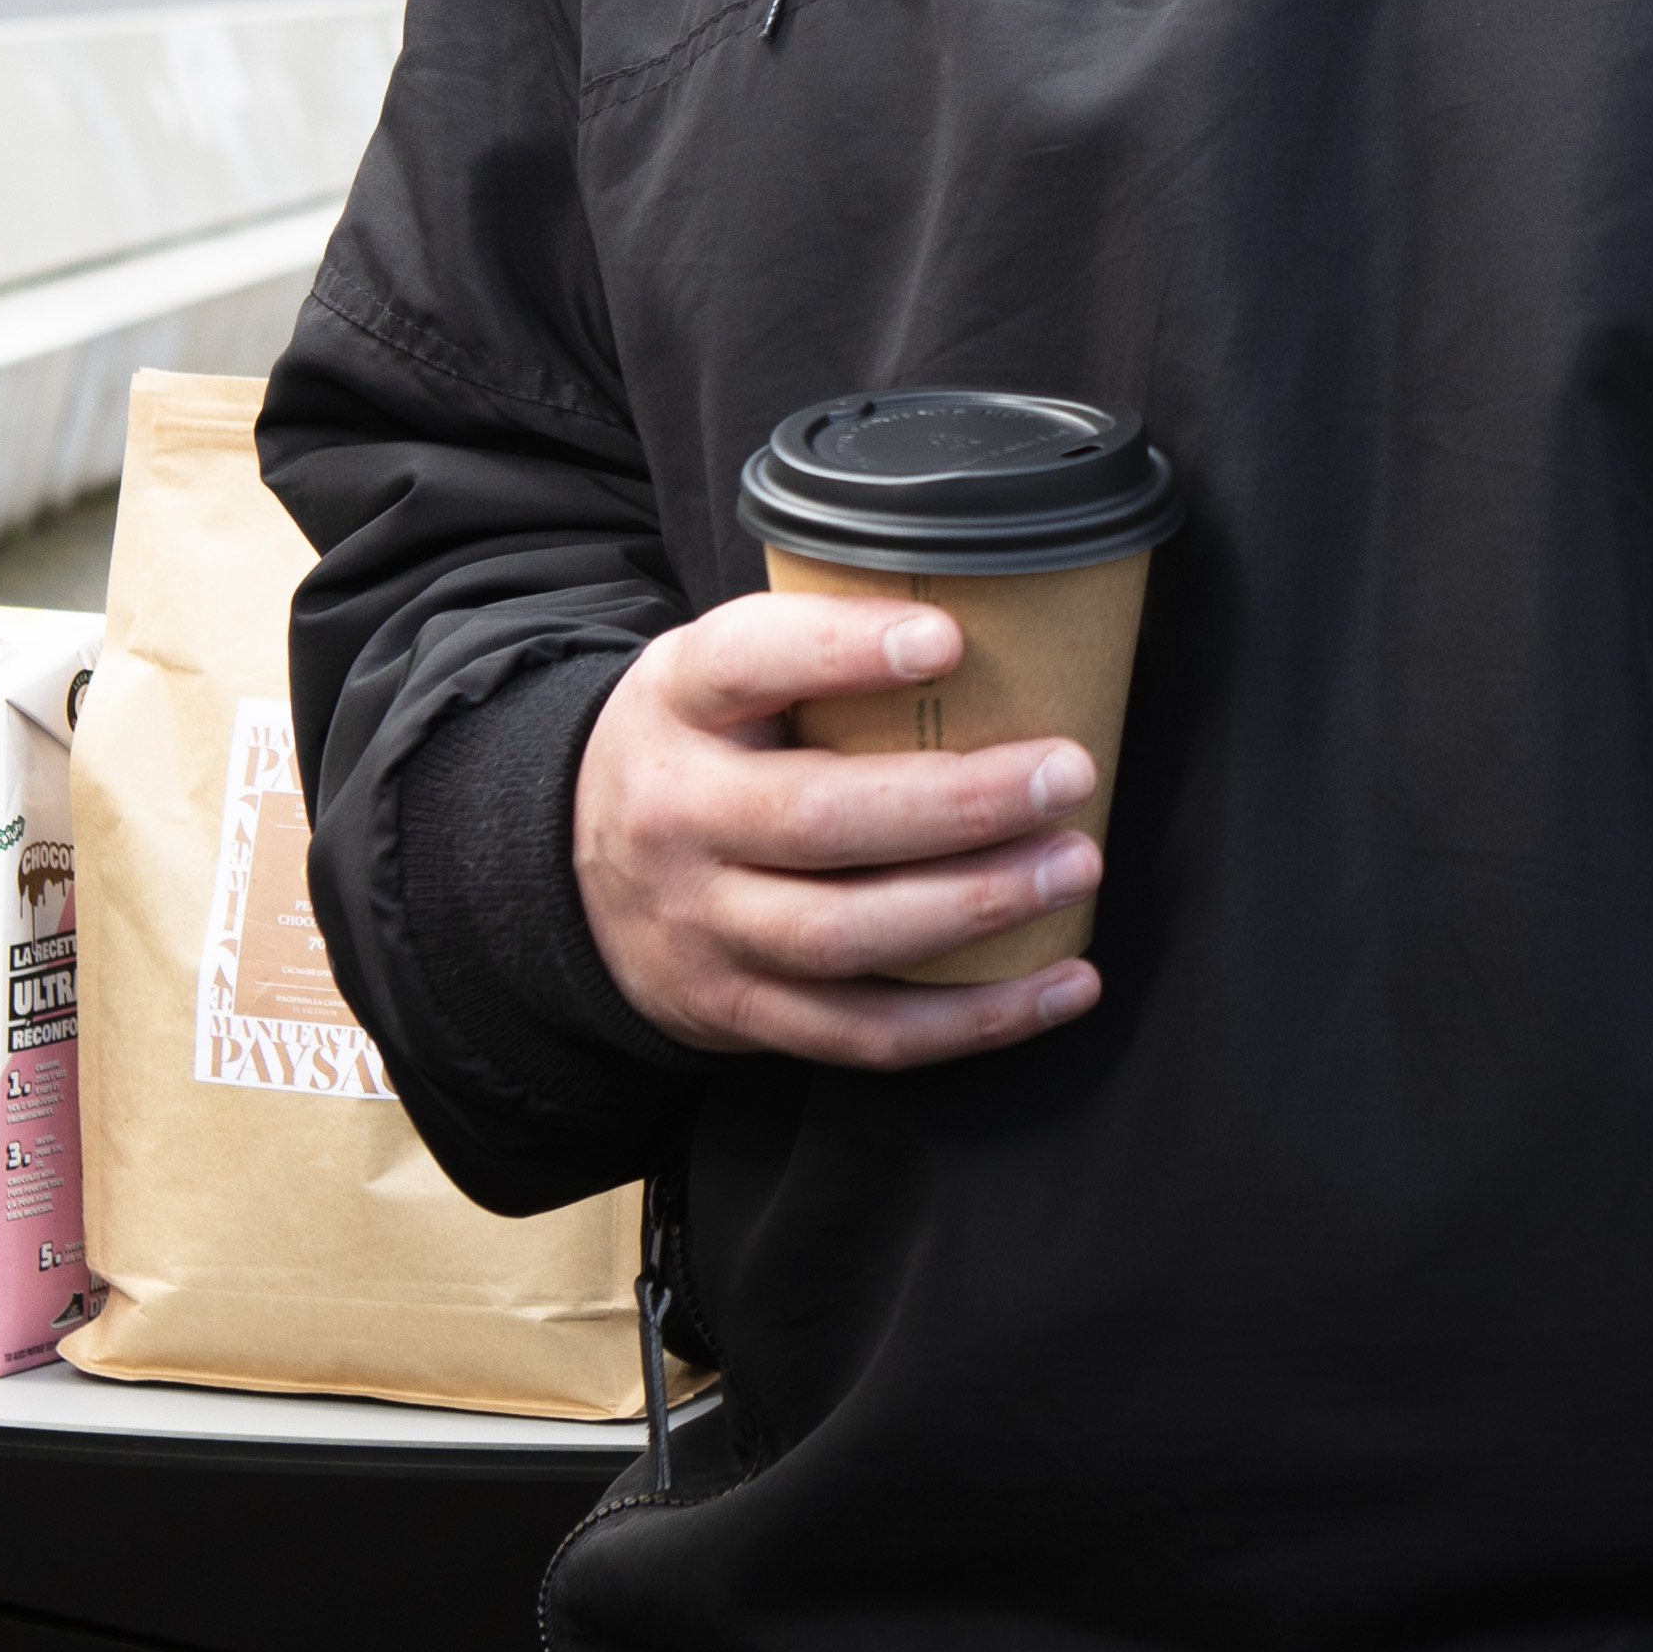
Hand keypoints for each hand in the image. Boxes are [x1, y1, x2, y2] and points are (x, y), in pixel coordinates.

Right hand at [575, 593, 1104, 1062]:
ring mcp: (703, 926)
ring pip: (844, 935)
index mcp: (679, 703)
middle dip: (958, 802)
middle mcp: (678, 817)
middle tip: (1067, 773)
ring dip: (975, 907)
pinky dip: (974, 1021)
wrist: (578, 864)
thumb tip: (999, 618)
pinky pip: (864, 1033)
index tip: (948, 639)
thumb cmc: (704, 746)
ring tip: (1074, 866)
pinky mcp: (738, 1010)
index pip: (747, 663)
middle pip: (818, 819)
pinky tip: (1064, 983)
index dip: (844, 651)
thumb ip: (815, 648)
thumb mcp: (719, 670)